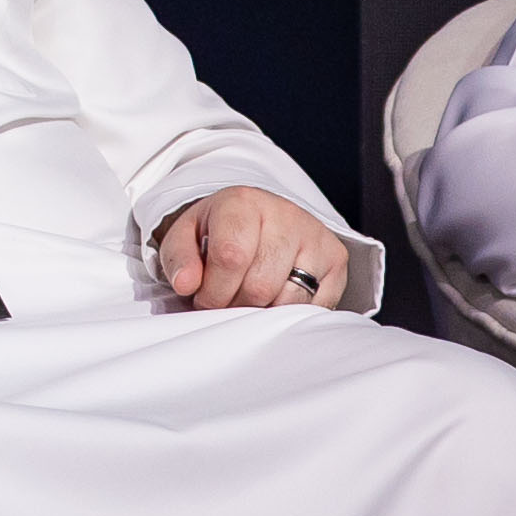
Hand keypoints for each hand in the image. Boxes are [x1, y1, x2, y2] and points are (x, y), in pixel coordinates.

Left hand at [152, 184, 345, 310]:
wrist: (260, 218)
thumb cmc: (219, 232)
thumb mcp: (186, 238)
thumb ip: (178, 259)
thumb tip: (187, 283)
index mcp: (242, 202)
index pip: (231, 256)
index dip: (213, 291)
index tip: (203, 299)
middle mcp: (285, 214)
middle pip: (260, 284)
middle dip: (236, 305)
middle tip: (226, 300)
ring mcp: (315, 235)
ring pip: (289, 299)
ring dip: (263, 312)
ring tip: (249, 298)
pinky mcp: (336, 257)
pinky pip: (314, 306)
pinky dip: (290, 313)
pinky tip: (275, 297)